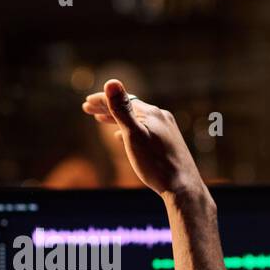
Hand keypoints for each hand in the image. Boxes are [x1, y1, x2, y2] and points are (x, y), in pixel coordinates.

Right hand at [81, 79, 203, 198]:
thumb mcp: (134, 135)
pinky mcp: (168, 142)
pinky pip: (144, 130)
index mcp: (152, 113)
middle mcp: (161, 117)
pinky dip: (129, 129)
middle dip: (107, 107)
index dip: (102, 100)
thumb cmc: (156, 165)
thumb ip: (122, 110)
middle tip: (87, 108)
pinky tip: (122, 137)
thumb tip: (111, 82)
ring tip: (101, 120)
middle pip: (130, 108)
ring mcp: (166, 130)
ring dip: (117, 118)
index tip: (86, 103)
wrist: (182, 187)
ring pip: (137, 119)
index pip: (123, 100)